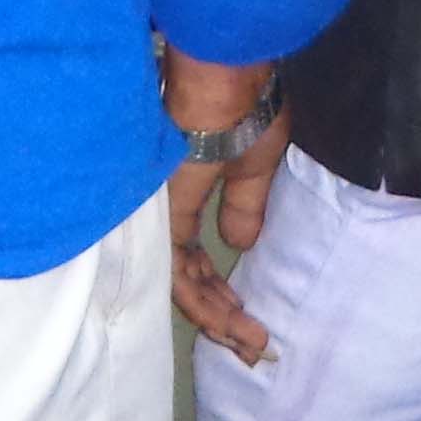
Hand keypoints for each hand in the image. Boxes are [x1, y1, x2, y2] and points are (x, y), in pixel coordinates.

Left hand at [161, 47, 288, 364]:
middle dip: (220, 315)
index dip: (216, 293)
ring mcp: (165, 209)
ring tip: (247, 339)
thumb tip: (239, 244)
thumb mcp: (255, 165)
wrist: (228, 75)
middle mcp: (171, 208)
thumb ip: (243, 206)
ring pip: (181, 279)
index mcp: (191, 195)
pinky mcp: (166, 209)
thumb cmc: (246, 108)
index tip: (248, 320)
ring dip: (214, 314)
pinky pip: (176, 268)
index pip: (193, 258)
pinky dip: (202, 297)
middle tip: (251, 345)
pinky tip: (228, 319)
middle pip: (186, 275)